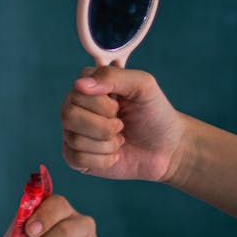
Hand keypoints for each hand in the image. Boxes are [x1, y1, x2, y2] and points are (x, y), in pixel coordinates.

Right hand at [60, 66, 184, 181]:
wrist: (168, 149)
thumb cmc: (155, 114)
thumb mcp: (143, 86)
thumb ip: (112, 76)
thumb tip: (79, 84)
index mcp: (87, 86)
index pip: (77, 90)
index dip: (102, 103)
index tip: (120, 105)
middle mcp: (75, 107)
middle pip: (68, 115)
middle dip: (104, 126)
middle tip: (121, 125)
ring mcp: (73, 132)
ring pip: (75, 139)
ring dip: (107, 144)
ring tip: (121, 140)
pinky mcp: (75, 157)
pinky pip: (76, 159)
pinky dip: (103, 160)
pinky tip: (115, 155)